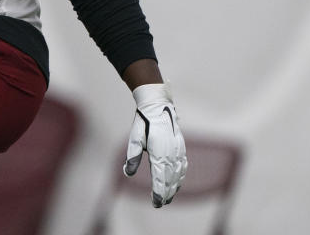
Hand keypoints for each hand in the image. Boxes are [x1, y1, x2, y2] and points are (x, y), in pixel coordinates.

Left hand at [123, 82, 186, 206]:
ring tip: (168, 196)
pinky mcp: (181, 146)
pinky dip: (181, 175)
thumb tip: (127, 173)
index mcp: (159, 152)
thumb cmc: (143, 122)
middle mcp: (171, 153)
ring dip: (174, 186)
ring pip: (178, 173)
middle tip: (160, 204)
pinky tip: (178, 181)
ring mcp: (178, 149)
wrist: (158, 105)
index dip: (158, 192)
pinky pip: (183, 164)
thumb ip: (132, 156)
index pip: (160, 178)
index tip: (156, 203)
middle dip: (166, 193)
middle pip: (170, 178)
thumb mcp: (135, 137)